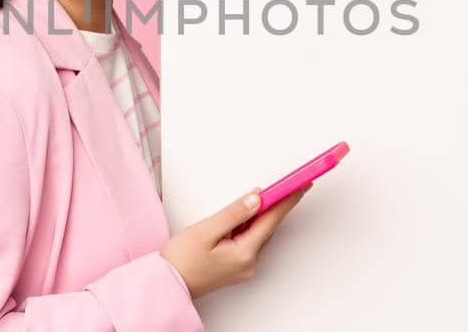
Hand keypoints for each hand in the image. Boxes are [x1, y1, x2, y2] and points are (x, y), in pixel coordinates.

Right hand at [160, 183, 312, 298]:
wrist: (167, 284)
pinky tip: (242, 216)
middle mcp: (249, 263)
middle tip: (285, 183)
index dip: (287, 200)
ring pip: (257, 233)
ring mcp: (243, 267)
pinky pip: (249, 241)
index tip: (300, 185)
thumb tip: (256, 199)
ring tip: (260, 196)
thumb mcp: (206, 230)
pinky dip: (248, 226)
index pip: (272, 220)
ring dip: (259, 215)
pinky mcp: (236, 266)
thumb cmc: (181, 260)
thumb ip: (234, 214)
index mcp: (244, 253)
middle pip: (267, 227)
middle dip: (273, 205)